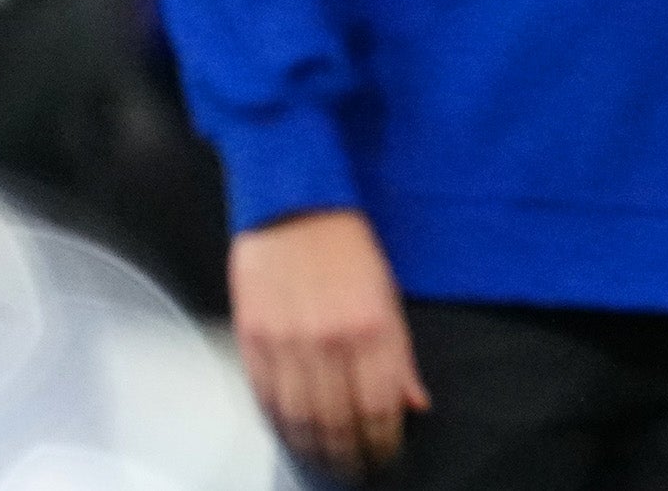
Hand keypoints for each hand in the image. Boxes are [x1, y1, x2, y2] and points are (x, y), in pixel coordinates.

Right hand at [230, 208, 426, 479]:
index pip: (379, 409)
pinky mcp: (253, 336)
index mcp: (371, 327)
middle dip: (348, 455)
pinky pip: (265, 396)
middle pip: (338, 423)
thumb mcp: (388, 292)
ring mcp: (287, 340)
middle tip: (353, 468)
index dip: (382, 443)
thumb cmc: (346, 243)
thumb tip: (414, 402)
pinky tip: (291, 432)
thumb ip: (400, 354)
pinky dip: (279, 423)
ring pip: (299, 419)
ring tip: (323, 461)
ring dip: (313, 449)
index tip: (384, 455)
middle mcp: (329, 340)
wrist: (294, 202)